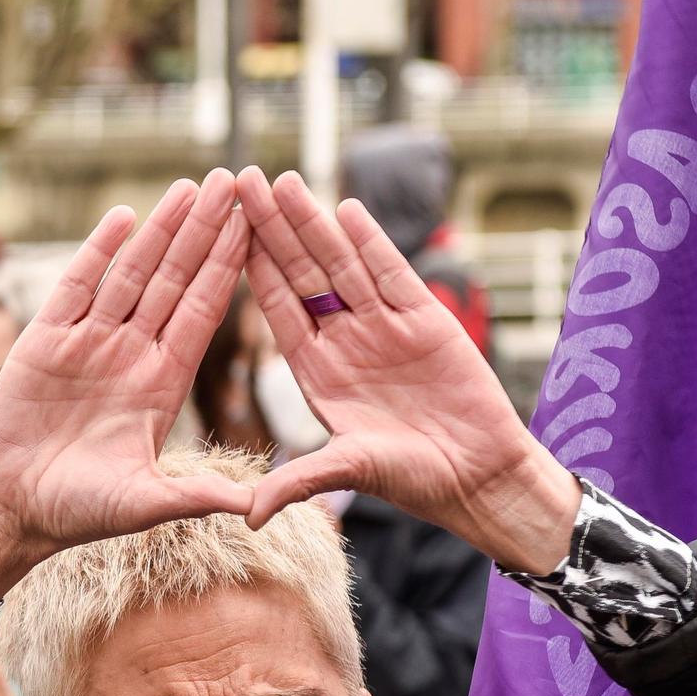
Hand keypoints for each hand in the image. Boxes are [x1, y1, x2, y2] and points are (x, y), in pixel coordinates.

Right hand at [0, 170, 253, 599]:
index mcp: (162, 384)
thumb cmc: (78, 512)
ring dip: (162, 230)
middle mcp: (131, 354)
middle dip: (205, 231)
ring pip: (133, 273)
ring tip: (192, 187)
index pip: (203, 313)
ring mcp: (89, 343)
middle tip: (235, 182)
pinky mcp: (45, 341)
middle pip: (175, 280)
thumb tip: (257, 506)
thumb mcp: (145, 504)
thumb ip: (197, 496)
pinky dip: (99, 251)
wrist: (11, 510)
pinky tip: (125, 217)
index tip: (257, 227)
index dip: (229, 268)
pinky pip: (77, 287)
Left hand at [236, 168, 578, 571]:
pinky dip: (370, 242)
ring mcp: (383, 327)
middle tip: (240, 182)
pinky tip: (344, 208)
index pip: (275, 309)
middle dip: (271, 228)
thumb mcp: (347, 473)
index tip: (218, 231)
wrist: (479, 476)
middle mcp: (343, 341)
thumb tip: (251, 514)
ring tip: (282, 181)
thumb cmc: (414, 479)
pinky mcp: (425, 321)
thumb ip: (299, 481)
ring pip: (341, 264)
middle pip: (301, 273)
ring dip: (312, 223)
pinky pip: (391, 274)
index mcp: (315, 371)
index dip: (249, 269)